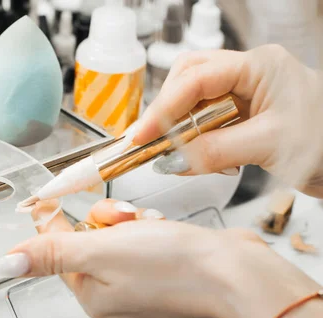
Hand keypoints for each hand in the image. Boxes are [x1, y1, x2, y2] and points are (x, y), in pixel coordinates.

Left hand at [0, 199, 318, 317]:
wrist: (233, 271)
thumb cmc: (172, 265)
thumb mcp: (100, 251)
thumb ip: (50, 253)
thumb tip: (4, 264)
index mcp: (89, 292)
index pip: (56, 249)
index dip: (53, 220)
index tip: (49, 197)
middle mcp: (110, 290)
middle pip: (86, 237)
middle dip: (102, 219)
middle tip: (122, 219)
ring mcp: (136, 278)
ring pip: (113, 231)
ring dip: (127, 219)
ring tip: (146, 223)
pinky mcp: (159, 265)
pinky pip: (139, 235)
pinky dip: (147, 225)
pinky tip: (161, 227)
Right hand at [136, 45, 322, 197]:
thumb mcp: (269, 145)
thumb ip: (215, 151)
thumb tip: (172, 160)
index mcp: (260, 66)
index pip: (195, 79)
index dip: (163, 108)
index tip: (141, 135)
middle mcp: (250, 74)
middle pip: (188, 80)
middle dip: (167, 111)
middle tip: (150, 140)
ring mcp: (247, 93)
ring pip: (195, 101)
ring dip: (180, 128)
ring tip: (175, 152)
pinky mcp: (245, 115)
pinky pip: (206, 122)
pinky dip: (195, 141)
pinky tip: (197, 156)